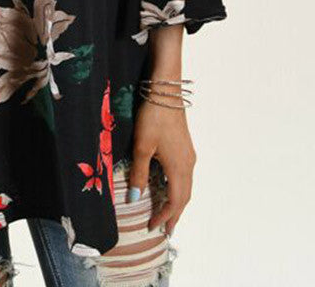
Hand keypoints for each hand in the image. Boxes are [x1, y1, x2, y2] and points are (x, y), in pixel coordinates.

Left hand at [127, 99, 195, 235]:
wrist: (166, 92)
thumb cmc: (153, 117)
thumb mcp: (141, 147)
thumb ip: (139, 174)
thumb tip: (135, 199)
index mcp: (179, 168)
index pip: (175, 201)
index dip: (164, 217)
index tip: (152, 227)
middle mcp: (188, 164)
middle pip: (184, 197)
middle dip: (174, 214)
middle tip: (165, 230)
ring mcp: (189, 155)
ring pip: (186, 186)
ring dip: (177, 202)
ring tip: (167, 214)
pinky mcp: (186, 147)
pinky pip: (185, 176)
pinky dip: (178, 188)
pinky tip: (169, 188)